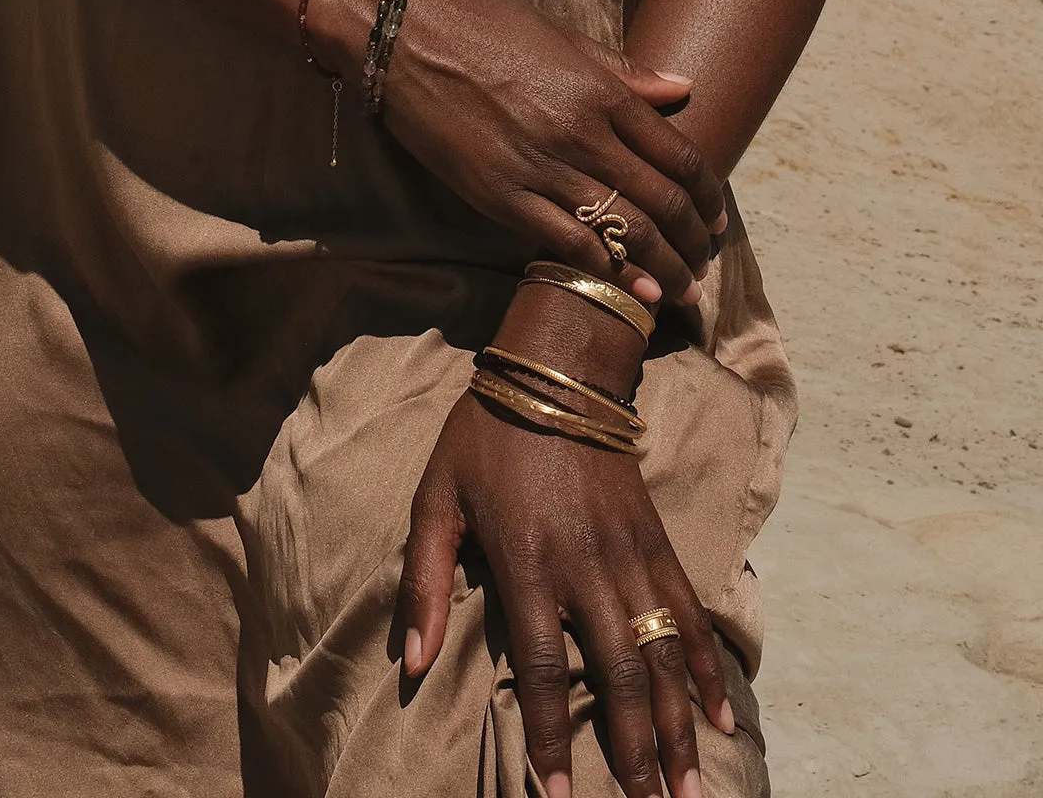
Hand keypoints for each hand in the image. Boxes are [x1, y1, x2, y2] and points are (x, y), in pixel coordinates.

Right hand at [376, 0, 726, 304]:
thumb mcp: (563, 37)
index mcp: (603, 92)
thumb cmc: (484, 26)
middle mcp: (583, 133)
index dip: (706, 195)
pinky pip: (564, 240)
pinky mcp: (500, 195)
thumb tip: (683, 90)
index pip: (679, 155)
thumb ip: (625, 71)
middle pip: (660, 200)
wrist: (404, 37)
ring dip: (658, 268)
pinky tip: (625, 290)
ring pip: (621, 229)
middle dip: (691, 242)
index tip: (715, 222)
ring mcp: (541, 167)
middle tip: (703, 269)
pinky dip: (601, 269)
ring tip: (677, 294)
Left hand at [397, 392, 734, 797]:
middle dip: (634, 751)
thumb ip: (423, 582)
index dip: (554, 739)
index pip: (547, 669)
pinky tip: (720, 712)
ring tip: (688, 788)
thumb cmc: (485, 438)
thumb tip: (411, 664)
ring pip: (663, 651)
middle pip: (620, 674)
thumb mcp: (435, 500)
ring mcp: (630, 551)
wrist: (556, 374)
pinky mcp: (655, 536)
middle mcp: (588, 565)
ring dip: (678, 724)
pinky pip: (688, 608)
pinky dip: (704, 664)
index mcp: (528, 561)